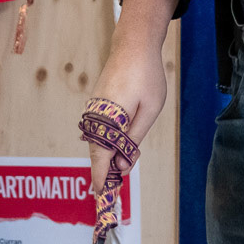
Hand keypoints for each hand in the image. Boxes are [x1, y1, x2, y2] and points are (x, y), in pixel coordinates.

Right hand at [84, 0, 175, 222]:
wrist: (133, 45)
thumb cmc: (146, 77)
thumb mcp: (149, 111)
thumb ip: (134, 139)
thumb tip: (123, 166)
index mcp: (107, 121)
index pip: (100, 158)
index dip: (100, 179)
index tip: (101, 197)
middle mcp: (94, 117)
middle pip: (96, 152)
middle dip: (104, 172)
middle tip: (112, 192)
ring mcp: (94, 109)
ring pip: (96, 141)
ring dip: (105, 157)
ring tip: (116, 174)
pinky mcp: (97, 103)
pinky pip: (98, 130)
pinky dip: (105, 143)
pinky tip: (116, 150)